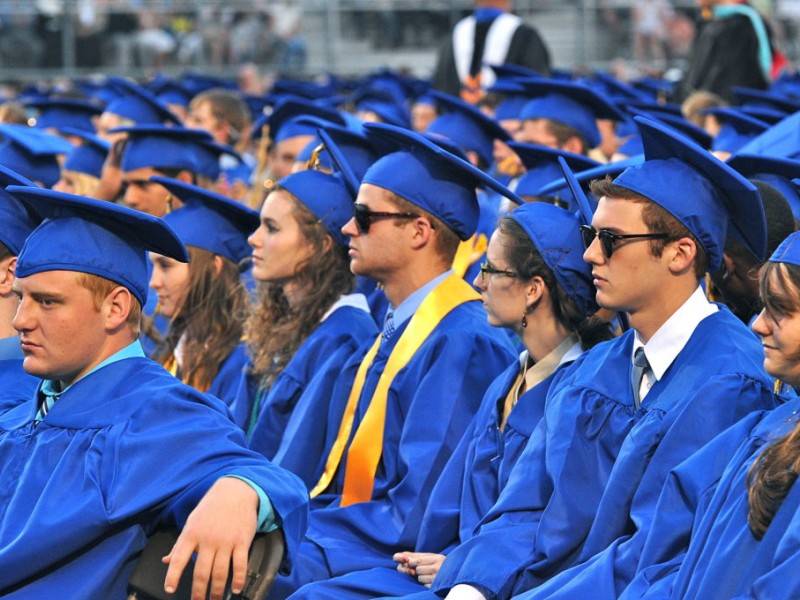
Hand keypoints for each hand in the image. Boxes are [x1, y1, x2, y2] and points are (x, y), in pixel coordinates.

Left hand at [163, 477, 258, 599]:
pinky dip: (238, 579)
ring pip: (220, 572)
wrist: (236, 491)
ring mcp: (226, 541)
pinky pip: (240, 565)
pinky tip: (236, 589)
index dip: (173, 576)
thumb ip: (180, 543)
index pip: (179, 558)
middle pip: (201, 572)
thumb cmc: (211, 508)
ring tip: (215, 599)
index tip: (170, 590)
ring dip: (217, 590)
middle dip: (199, 592)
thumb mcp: (192, 522)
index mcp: (192, 534)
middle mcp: (208, 539)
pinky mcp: (242, 541)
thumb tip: (167, 560)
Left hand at [392, 551, 444, 586]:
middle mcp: (438, 567)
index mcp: (437, 558)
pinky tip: (432, 581)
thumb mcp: (431, 558)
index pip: (417, 561)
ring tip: (429, 575)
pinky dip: (426, 583)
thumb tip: (399, 556)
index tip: (412, 563)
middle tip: (422, 569)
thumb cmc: (440, 564)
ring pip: (420, 578)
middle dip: (417, 570)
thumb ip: (417, 556)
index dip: (412, 563)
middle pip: (417, 570)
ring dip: (422, 578)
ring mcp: (438, 578)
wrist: (456, 574)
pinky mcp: (437, 586)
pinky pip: (424, 585)